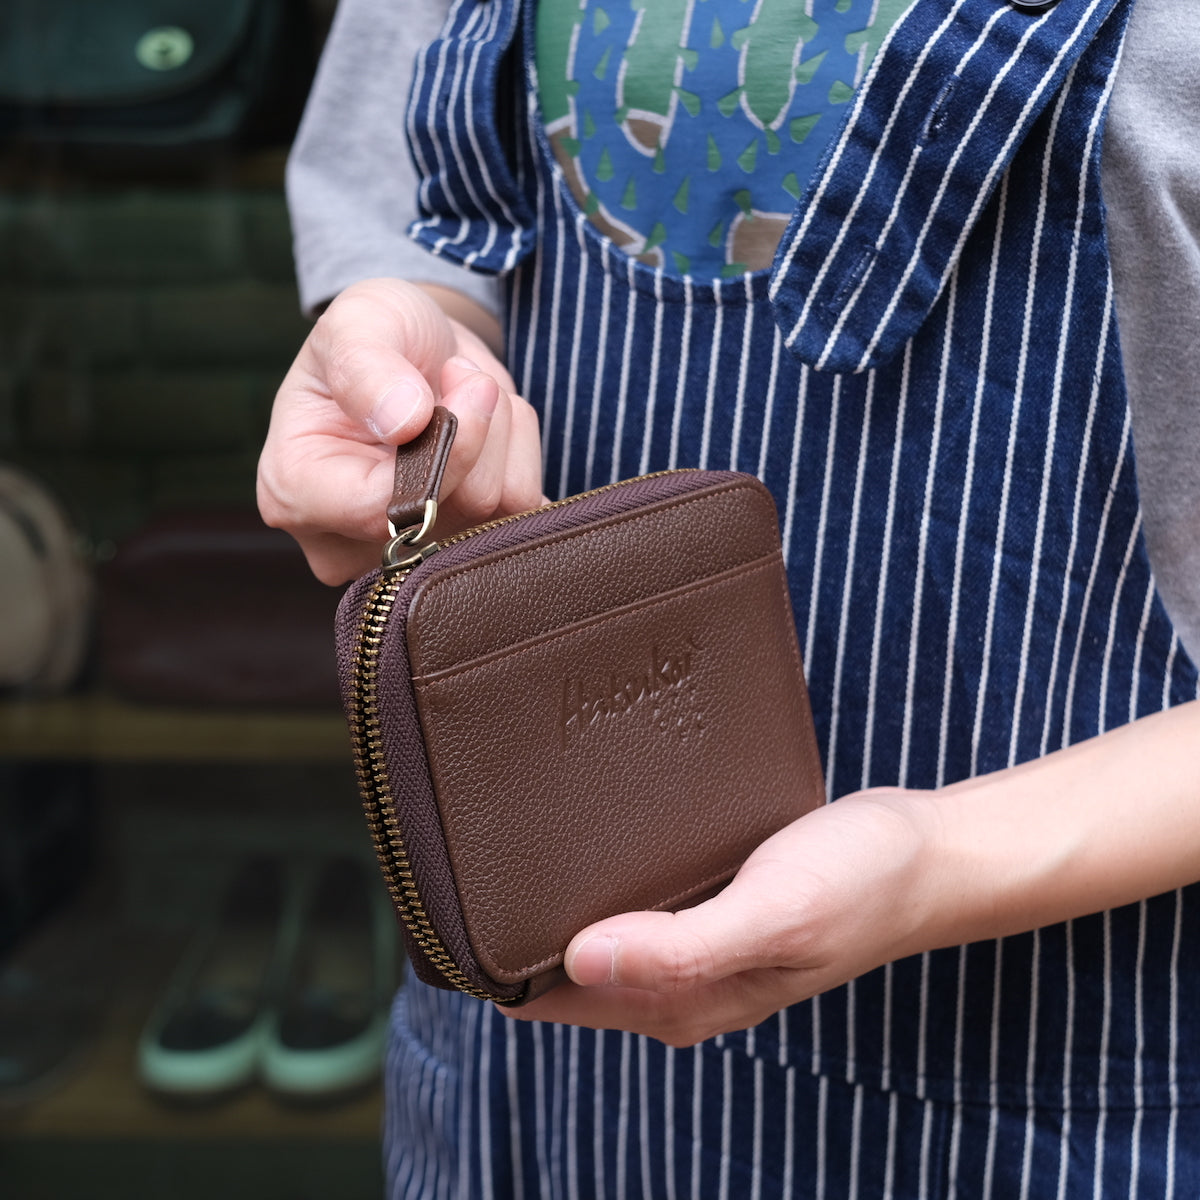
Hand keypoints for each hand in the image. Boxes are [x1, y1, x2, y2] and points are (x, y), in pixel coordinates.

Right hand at [258, 278, 544, 583]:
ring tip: (466, 397)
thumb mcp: (359, 321)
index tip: (470, 385)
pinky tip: (488, 433)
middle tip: (459, 377)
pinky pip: (525, 515)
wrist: (420, 354)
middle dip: (477, 432)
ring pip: (496, 512)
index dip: (443, 450)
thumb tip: (404, 421)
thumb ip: (368, 366)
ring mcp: (409, 558)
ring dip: (502, 437)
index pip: (378, 508)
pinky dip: (522, 458)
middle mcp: (346, 543)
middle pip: (447, 515)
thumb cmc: (377, 337)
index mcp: (294, 492)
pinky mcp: (467, 553)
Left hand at [505, 788, 946, 1045]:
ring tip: (522, 824)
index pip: (551, 996)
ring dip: (558, 890)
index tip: (460, 896)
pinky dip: (603, 868)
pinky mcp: (706, 901)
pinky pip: (632, 893)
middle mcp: (674, 979)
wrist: (926, 853)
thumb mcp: (775, 916)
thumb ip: (681, 949)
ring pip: (594, 925)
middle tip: (478, 840)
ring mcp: (690, 941)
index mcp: (679, 1001)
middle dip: (516, 919)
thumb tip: (578, 959)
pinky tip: (594, 824)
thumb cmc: (859, 886)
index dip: (497, 959)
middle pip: (562, 962)